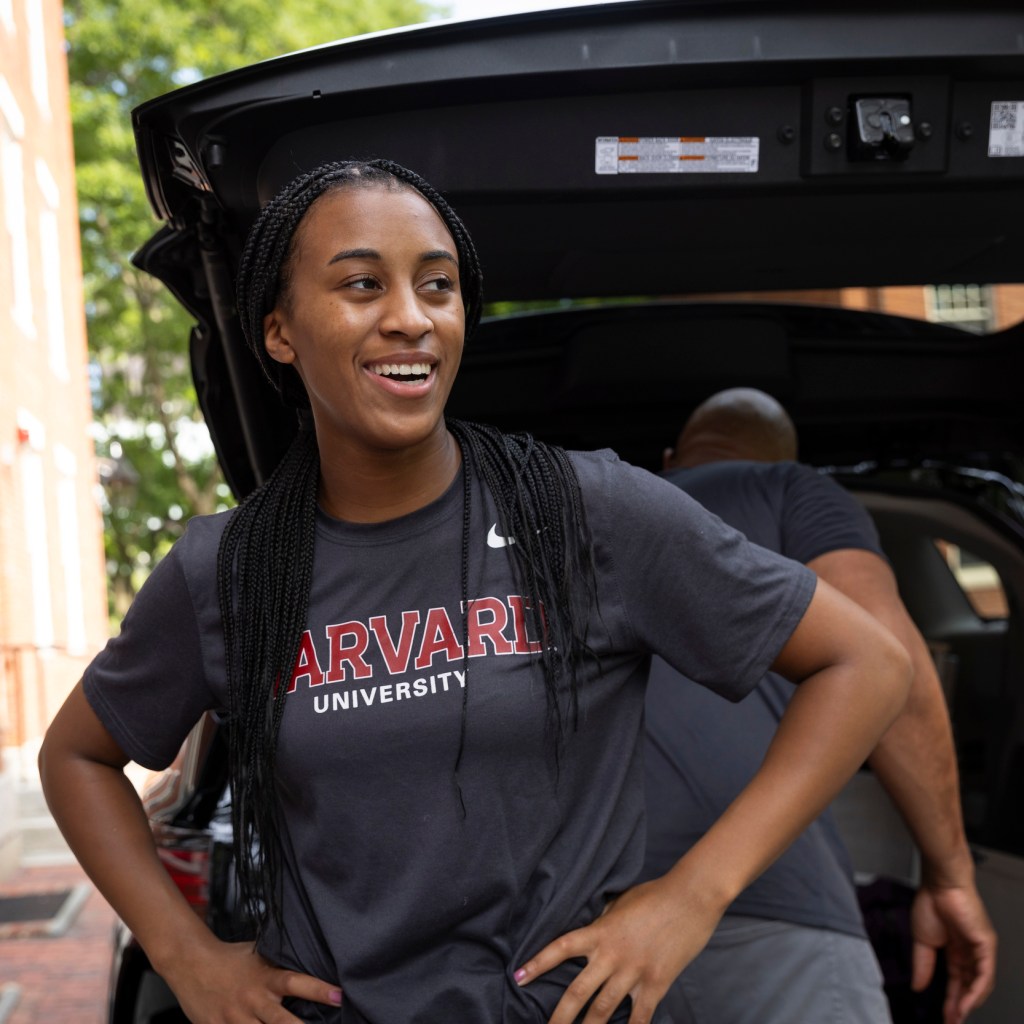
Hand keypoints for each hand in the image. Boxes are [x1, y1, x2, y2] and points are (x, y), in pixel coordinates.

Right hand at [160, 936, 341, 1023]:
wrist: (190, 962)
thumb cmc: (230, 959)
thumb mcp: (260, 956)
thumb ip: (280, 966)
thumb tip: (312, 961)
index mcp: (266, 978)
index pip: (296, 982)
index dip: (318, 990)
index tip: (339, 995)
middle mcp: (253, 1000)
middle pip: (281, 1021)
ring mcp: (234, 1018)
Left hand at [514, 876, 721, 1023]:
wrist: (690, 897)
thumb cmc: (655, 894)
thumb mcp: (620, 903)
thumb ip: (603, 921)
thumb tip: (592, 929)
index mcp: (600, 931)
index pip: (561, 947)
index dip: (538, 963)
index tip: (518, 976)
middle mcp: (612, 955)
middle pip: (577, 992)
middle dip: (559, 1017)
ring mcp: (634, 972)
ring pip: (602, 1010)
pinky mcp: (656, 984)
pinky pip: (639, 1018)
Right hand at [910, 882, 996, 1023]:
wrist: (939, 885)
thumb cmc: (930, 903)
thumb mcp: (922, 941)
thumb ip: (922, 965)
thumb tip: (916, 986)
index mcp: (955, 950)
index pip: (957, 982)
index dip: (950, 1000)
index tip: (945, 1016)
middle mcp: (970, 952)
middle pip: (969, 986)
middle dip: (960, 1006)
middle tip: (952, 1022)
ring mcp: (980, 950)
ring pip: (979, 984)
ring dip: (968, 1003)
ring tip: (956, 1017)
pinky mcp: (986, 946)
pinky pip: (985, 974)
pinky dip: (976, 991)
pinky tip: (967, 1003)